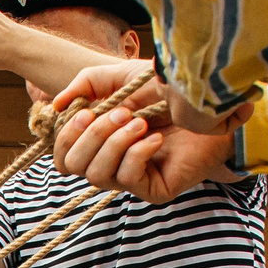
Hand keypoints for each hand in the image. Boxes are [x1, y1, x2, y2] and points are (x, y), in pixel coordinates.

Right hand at [53, 88, 242, 205]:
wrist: (210, 102)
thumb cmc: (167, 90)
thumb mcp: (120, 78)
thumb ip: (85, 85)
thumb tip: (56, 104)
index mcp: (99, 143)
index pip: (63, 156)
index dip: (67, 136)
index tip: (87, 112)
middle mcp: (111, 163)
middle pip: (74, 166)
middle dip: (93, 136)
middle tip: (123, 112)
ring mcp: (132, 179)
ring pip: (98, 176)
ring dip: (115, 143)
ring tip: (141, 122)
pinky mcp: (154, 190)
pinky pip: (128, 178)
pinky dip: (138, 153)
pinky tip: (157, 137)